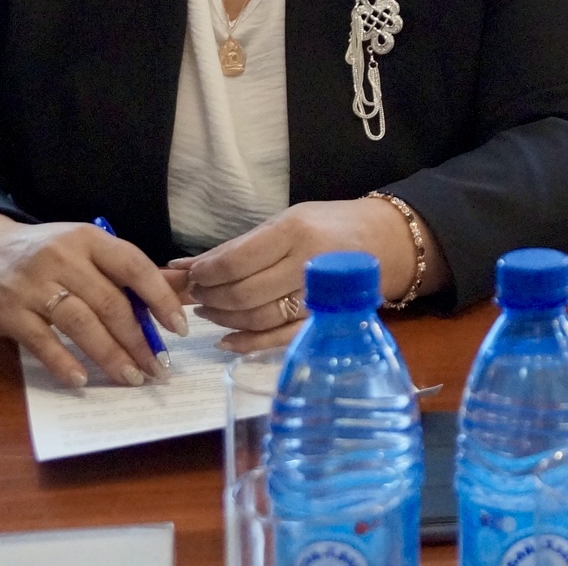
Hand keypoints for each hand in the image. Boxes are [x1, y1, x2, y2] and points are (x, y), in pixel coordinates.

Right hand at [0, 210, 187, 387]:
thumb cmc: (44, 256)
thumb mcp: (84, 250)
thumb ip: (125, 271)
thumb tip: (180, 292)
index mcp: (89, 238)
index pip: (134, 267)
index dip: (160, 298)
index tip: (179, 328)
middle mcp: (62, 257)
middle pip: (110, 302)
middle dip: (138, 339)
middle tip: (157, 367)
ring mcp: (31, 284)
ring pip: (81, 323)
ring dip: (109, 355)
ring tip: (131, 377)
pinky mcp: (6, 310)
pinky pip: (41, 340)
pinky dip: (63, 361)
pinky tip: (81, 379)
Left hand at [173, 197, 428, 352]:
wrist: (387, 241)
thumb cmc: (330, 224)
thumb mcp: (285, 221)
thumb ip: (235, 247)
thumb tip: (179, 269)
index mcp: (295, 231)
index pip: (235, 261)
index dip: (206, 274)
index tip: (193, 276)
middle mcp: (307, 264)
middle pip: (242, 293)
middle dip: (210, 298)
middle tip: (198, 295)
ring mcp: (318, 297)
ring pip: (256, 318)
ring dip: (223, 319)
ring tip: (210, 311)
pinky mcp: (325, 320)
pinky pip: (280, 339)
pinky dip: (248, 345)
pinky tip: (228, 341)